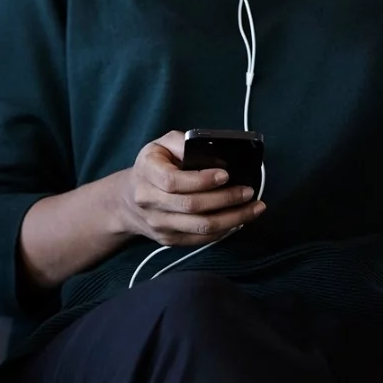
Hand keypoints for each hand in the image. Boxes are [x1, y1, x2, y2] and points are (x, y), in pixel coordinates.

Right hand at [118, 131, 263, 246]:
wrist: (128, 200)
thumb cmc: (153, 166)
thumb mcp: (161, 144)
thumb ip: (182, 142)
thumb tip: (211, 150)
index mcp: (147, 173)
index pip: (174, 181)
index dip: (202, 180)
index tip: (226, 175)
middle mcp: (149, 202)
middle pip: (191, 206)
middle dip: (226, 199)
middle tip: (249, 191)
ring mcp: (159, 224)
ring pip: (200, 227)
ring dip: (232, 219)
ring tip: (254, 208)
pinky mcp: (168, 240)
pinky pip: (200, 240)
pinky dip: (224, 231)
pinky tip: (240, 220)